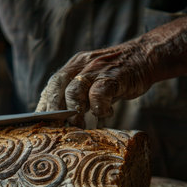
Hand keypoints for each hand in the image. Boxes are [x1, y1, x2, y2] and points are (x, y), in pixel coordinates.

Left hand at [36, 40, 153, 126]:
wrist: (145, 57)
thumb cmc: (118, 75)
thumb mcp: (94, 80)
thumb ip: (80, 95)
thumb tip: (64, 120)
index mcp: (73, 66)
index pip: (51, 85)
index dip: (44, 105)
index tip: (41, 124)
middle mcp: (81, 65)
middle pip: (57, 85)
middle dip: (53, 110)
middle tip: (56, 129)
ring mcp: (97, 68)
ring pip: (74, 89)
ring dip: (73, 112)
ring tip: (78, 127)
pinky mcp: (115, 75)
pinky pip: (100, 92)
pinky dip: (98, 106)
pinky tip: (104, 114)